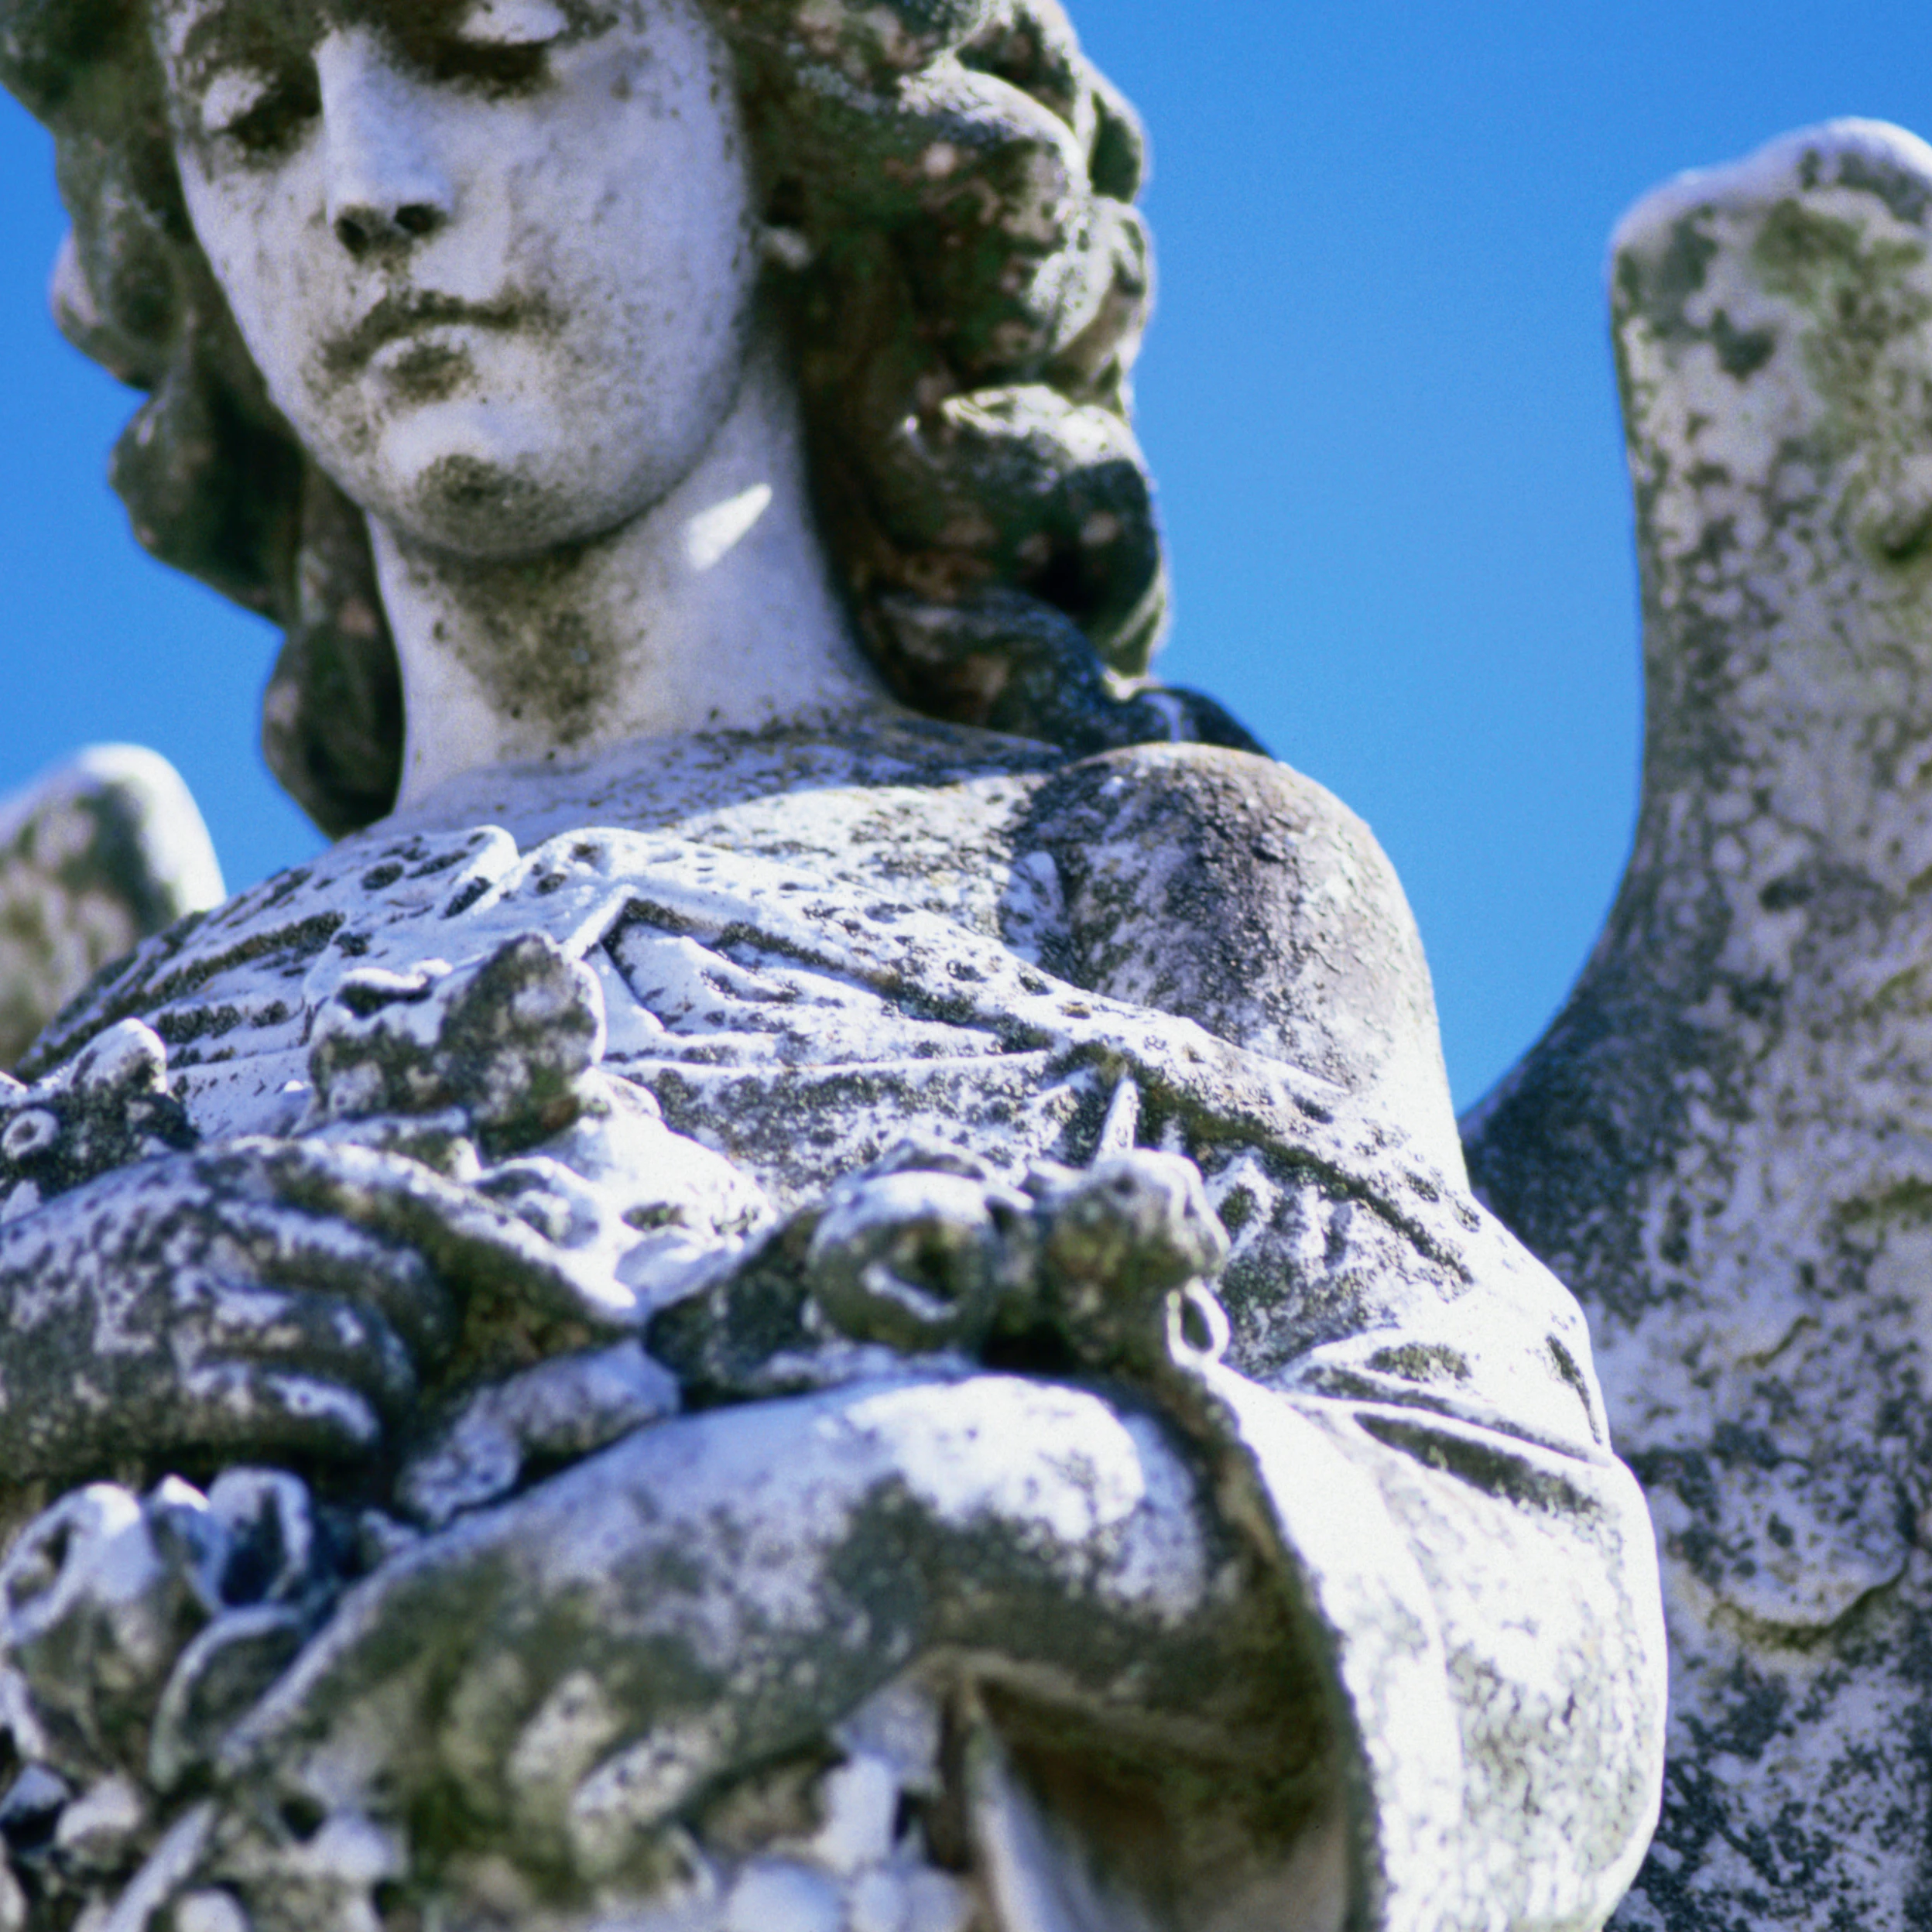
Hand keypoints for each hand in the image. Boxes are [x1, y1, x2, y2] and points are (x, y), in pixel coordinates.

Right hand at [0, 1133, 643, 1483]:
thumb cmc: (124, 1259)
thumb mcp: (229, 1184)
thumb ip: (352, 1160)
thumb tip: (470, 1132)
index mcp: (271, 1166)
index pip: (437, 1205)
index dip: (533, 1259)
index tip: (614, 1309)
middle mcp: (245, 1215)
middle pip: (416, 1286)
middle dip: (427, 1342)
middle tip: (385, 1367)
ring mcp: (201, 1293)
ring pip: (371, 1350)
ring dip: (380, 1395)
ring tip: (334, 1403)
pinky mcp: (163, 1376)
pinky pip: (312, 1409)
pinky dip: (338, 1432)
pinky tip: (312, 1435)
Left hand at [217, 1375, 1252, 1891]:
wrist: (895, 1489)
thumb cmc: (760, 1488)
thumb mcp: (634, 1486)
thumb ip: (544, 1555)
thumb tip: (463, 1666)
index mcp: (545, 1522)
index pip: (389, 1609)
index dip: (311, 1687)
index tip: (255, 1754)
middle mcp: (572, 1587)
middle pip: (464, 1727)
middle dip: (483, 1775)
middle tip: (541, 1784)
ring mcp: (642, 1650)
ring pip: (533, 1785)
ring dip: (560, 1814)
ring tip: (617, 1795)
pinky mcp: (714, 1712)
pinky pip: (617, 1816)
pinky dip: (622, 1842)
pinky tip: (666, 1829)